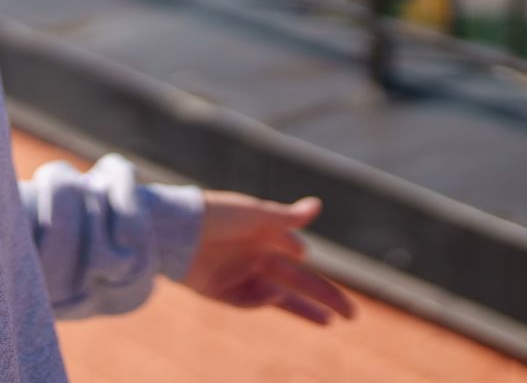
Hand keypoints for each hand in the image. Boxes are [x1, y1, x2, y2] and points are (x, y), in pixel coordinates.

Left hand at [181, 192, 357, 324]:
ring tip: (330, 322)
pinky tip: (275, 293)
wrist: (174, 229)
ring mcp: (240, 276)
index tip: (302, 255)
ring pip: (280, 298)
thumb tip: (317, 206)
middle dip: (325, 296)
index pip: (294, 253)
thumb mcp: (255, 214)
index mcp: (264, 236)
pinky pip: (248, 301)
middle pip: (298, 281)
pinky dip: (263, 299)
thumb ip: (286, 217)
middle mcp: (255, 257)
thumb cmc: (217, 214)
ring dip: (304, 309)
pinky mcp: (221, 292)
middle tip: (352, 314)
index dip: (303, 258)